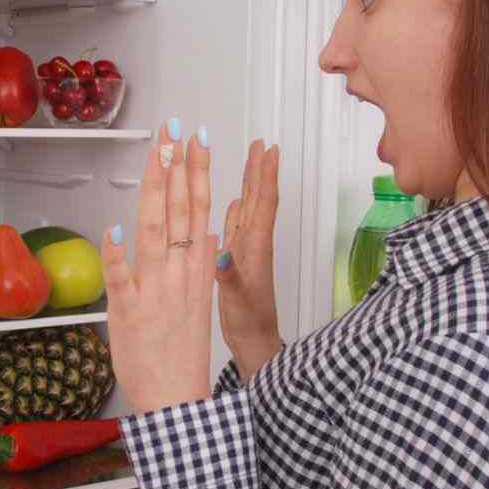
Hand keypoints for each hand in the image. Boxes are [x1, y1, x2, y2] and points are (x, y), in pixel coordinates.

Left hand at [101, 122, 216, 414]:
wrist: (176, 398)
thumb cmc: (181, 353)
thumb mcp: (198, 300)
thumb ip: (199, 263)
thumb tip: (205, 231)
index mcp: (196, 269)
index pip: (198, 209)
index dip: (195, 172)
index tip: (194, 140)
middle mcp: (179, 273)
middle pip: (179, 210)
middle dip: (176, 166)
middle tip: (174, 130)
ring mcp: (154, 290)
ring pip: (154, 230)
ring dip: (155, 191)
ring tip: (156, 156)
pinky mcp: (128, 312)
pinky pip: (122, 277)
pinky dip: (118, 253)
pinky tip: (114, 227)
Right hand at [215, 140, 282, 380]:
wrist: (255, 343)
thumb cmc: (249, 322)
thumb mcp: (237, 298)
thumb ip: (229, 276)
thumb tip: (221, 254)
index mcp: (255, 248)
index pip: (264, 203)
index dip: (265, 175)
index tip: (267, 150)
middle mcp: (254, 244)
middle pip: (259, 198)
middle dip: (259, 170)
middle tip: (259, 144)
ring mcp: (247, 251)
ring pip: (250, 208)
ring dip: (250, 184)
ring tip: (250, 162)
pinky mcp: (239, 260)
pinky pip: (238, 226)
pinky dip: (237, 209)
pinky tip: (235, 202)